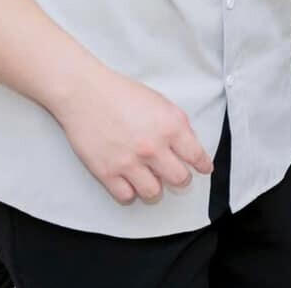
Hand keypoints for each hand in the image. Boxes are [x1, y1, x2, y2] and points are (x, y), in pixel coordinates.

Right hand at [53, 67, 212, 204]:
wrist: (86, 94)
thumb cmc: (122, 94)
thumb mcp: (161, 103)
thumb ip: (177, 125)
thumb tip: (188, 147)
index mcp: (171, 126)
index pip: (196, 155)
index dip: (203, 165)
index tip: (204, 170)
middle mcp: (153, 147)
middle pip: (179, 179)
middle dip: (181, 179)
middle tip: (177, 176)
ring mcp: (129, 162)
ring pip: (153, 193)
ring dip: (155, 188)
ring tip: (151, 180)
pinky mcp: (106, 172)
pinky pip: (126, 196)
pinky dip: (130, 192)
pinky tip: (130, 182)